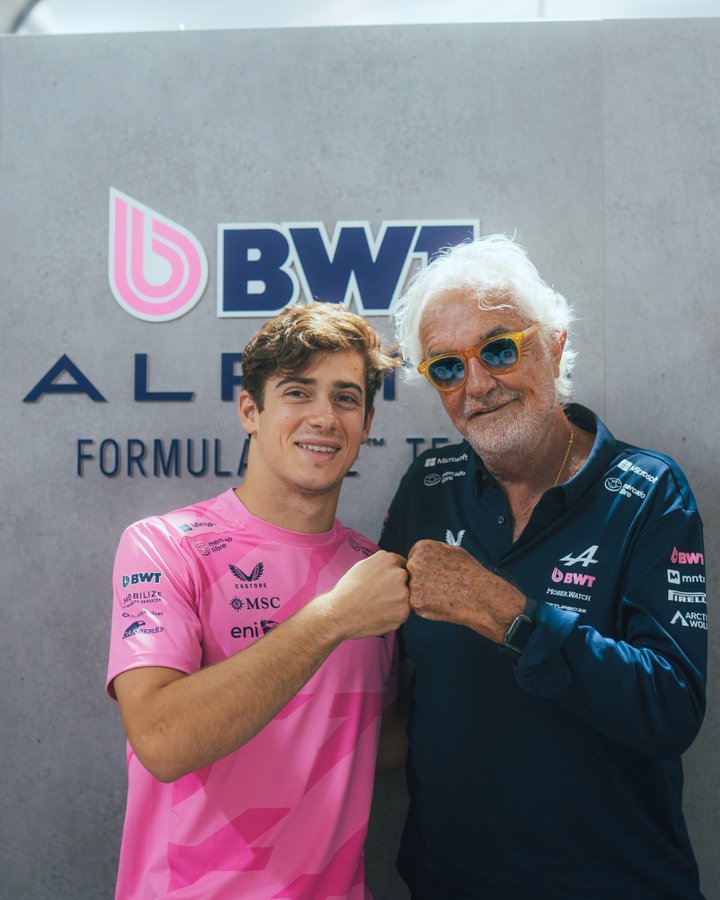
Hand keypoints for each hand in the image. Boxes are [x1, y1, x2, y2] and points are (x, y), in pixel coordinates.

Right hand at [322, 550, 410, 640]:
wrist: (339, 612)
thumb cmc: (348, 590)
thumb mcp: (364, 566)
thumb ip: (382, 564)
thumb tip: (395, 567)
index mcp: (390, 559)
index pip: (402, 566)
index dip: (393, 577)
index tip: (384, 585)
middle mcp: (399, 573)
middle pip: (406, 581)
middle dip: (396, 588)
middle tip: (378, 597)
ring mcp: (403, 593)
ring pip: (405, 598)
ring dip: (395, 603)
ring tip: (376, 606)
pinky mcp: (403, 611)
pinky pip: (402, 613)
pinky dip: (393, 616)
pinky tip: (378, 615)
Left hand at [407, 540, 524, 642]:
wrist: (482, 596)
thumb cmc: (470, 572)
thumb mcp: (453, 550)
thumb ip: (433, 551)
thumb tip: (420, 555)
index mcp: (422, 548)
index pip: (415, 557)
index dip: (427, 566)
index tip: (439, 572)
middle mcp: (414, 564)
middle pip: (411, 572)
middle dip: (422, 578)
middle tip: (441, 585)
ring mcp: (414, 584)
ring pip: (413, 589)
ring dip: (423, 592)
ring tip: (444, 593)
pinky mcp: (416, 603)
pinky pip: (417, 603)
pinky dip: (426, 605)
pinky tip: (442, 602)